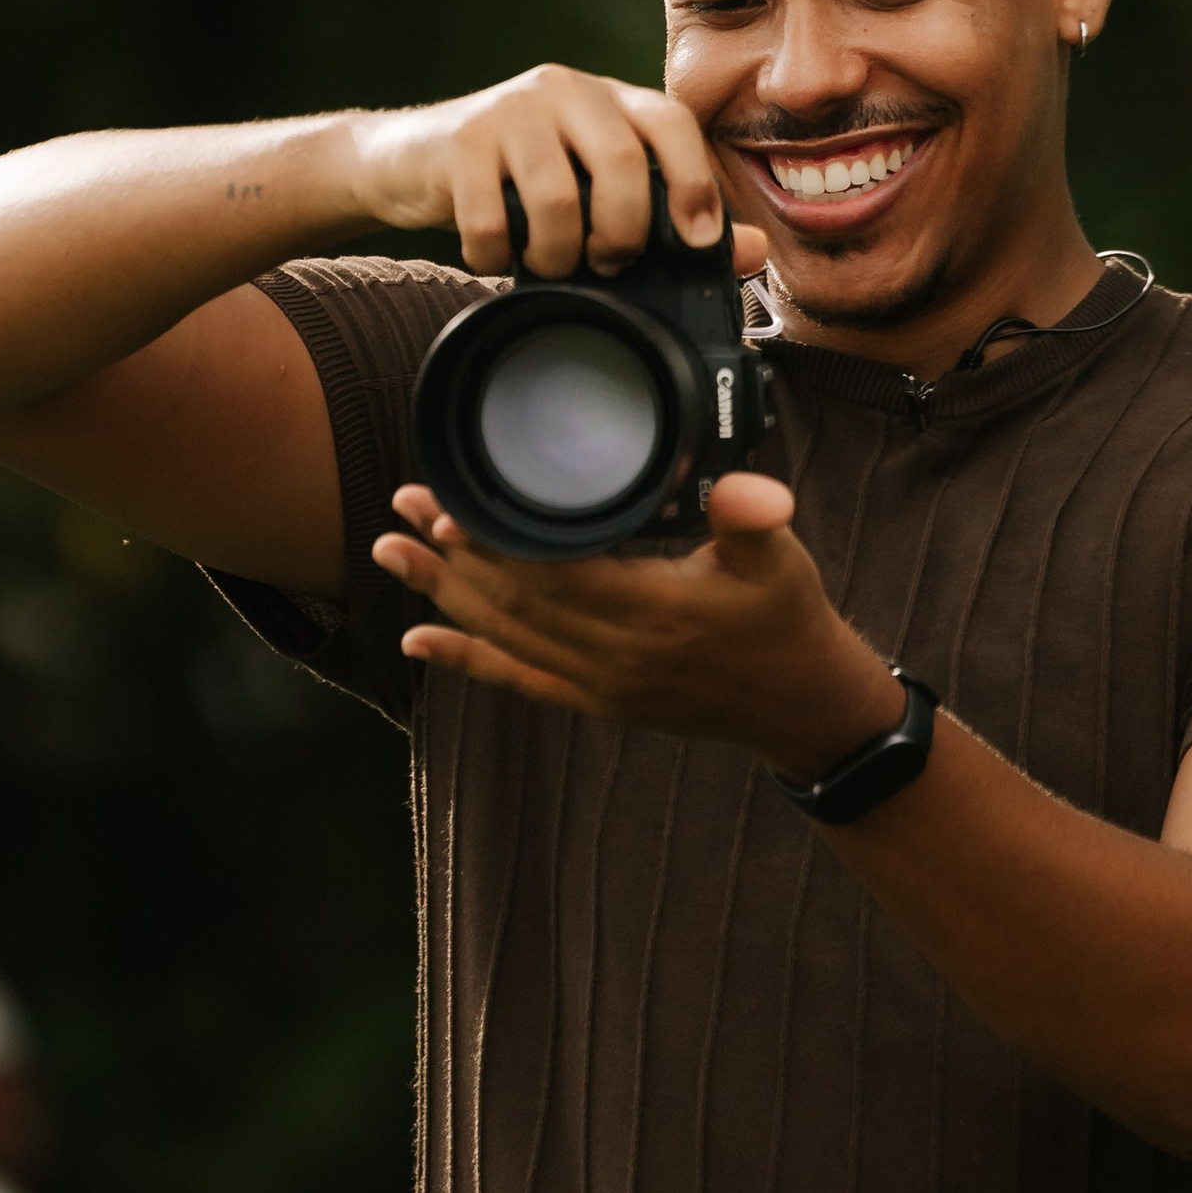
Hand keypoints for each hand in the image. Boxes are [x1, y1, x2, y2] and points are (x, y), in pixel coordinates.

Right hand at [341, 65, 765, 281]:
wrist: (407, 158)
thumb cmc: (517, 181)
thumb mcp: (594, 188)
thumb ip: (668, 213)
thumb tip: (752, 251)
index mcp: (610, 99)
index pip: (673, 123)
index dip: (696, 182)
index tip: (697, 241)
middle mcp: (566, 90)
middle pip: (622, 164)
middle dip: (623, 232)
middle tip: (607, 262)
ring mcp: (510, 110)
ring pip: (557, 197)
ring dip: (558, 253)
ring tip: (549, 262)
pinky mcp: (460, 141)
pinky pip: (490, 218)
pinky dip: (495, 256)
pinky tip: (493, 255)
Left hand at [370, 471, 899, 779]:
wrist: (801, 706)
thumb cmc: (786, 618)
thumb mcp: (779, 558)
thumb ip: (751, 518)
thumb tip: (743, 485)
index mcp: (653, 613)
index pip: (553, 576)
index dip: (495, 545)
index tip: (450, 507)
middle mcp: (615, 657)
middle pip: (512, 604)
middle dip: (449, 557)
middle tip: (402, 507)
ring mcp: (601, 685)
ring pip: (504, 639)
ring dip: (442, 595)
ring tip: (390, 553)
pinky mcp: (597, 701)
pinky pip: (519, 680)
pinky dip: (465, 660)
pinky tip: (417, 642)